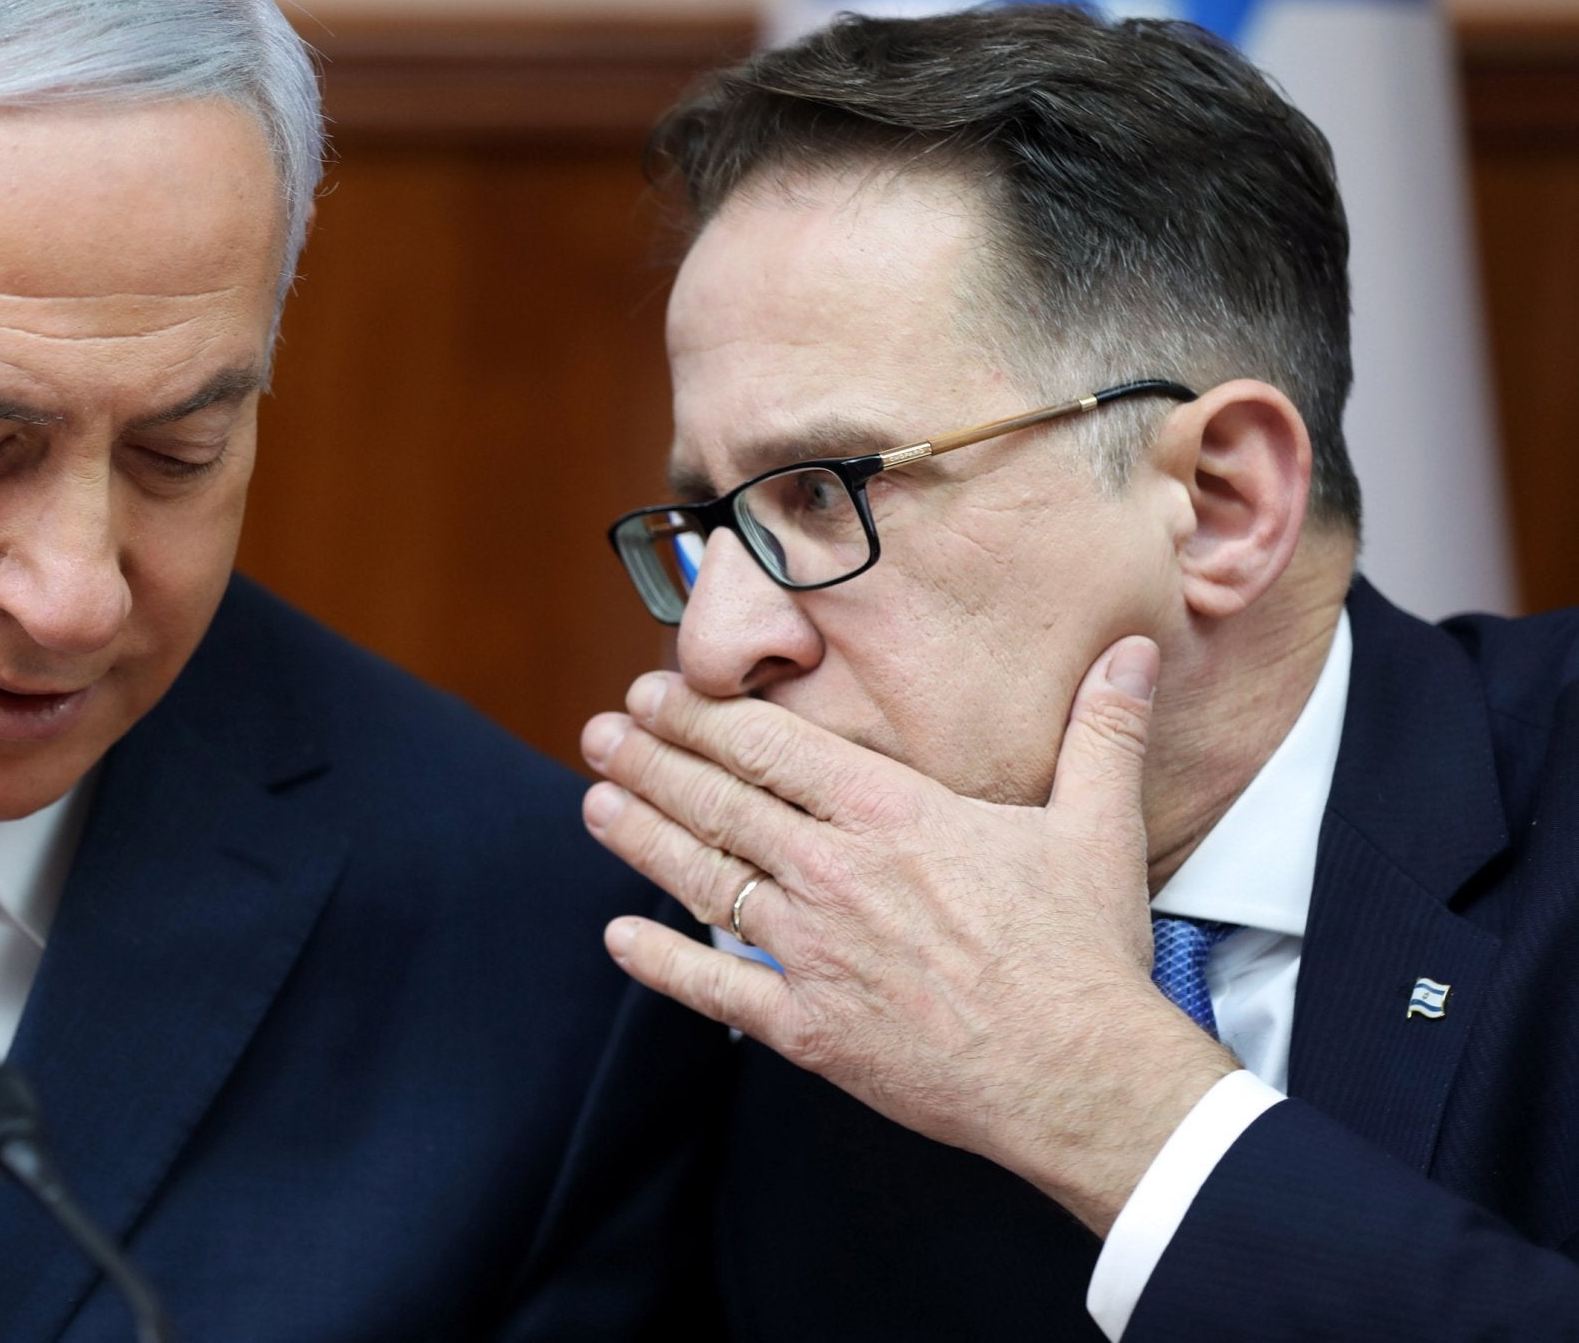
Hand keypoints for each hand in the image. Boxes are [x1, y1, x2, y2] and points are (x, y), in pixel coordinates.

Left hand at [580, 637, 1235, 1233]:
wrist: (1083, 1077)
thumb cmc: (1085, 953)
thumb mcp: (1097, 825)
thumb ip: (1100, 731)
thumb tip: (1133, 651)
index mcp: (891, 814)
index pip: (770, 747)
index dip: (702, 716)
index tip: (655, 693)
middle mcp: (835, 872)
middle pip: (718, 803)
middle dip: (650, 761)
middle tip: (602, 733)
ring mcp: (814, 952)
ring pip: (703, 881)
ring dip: (641, 837)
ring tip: (595, 802)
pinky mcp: (809, 1028)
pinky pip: (717, 990)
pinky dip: (663, 963)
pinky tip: (620, 938)